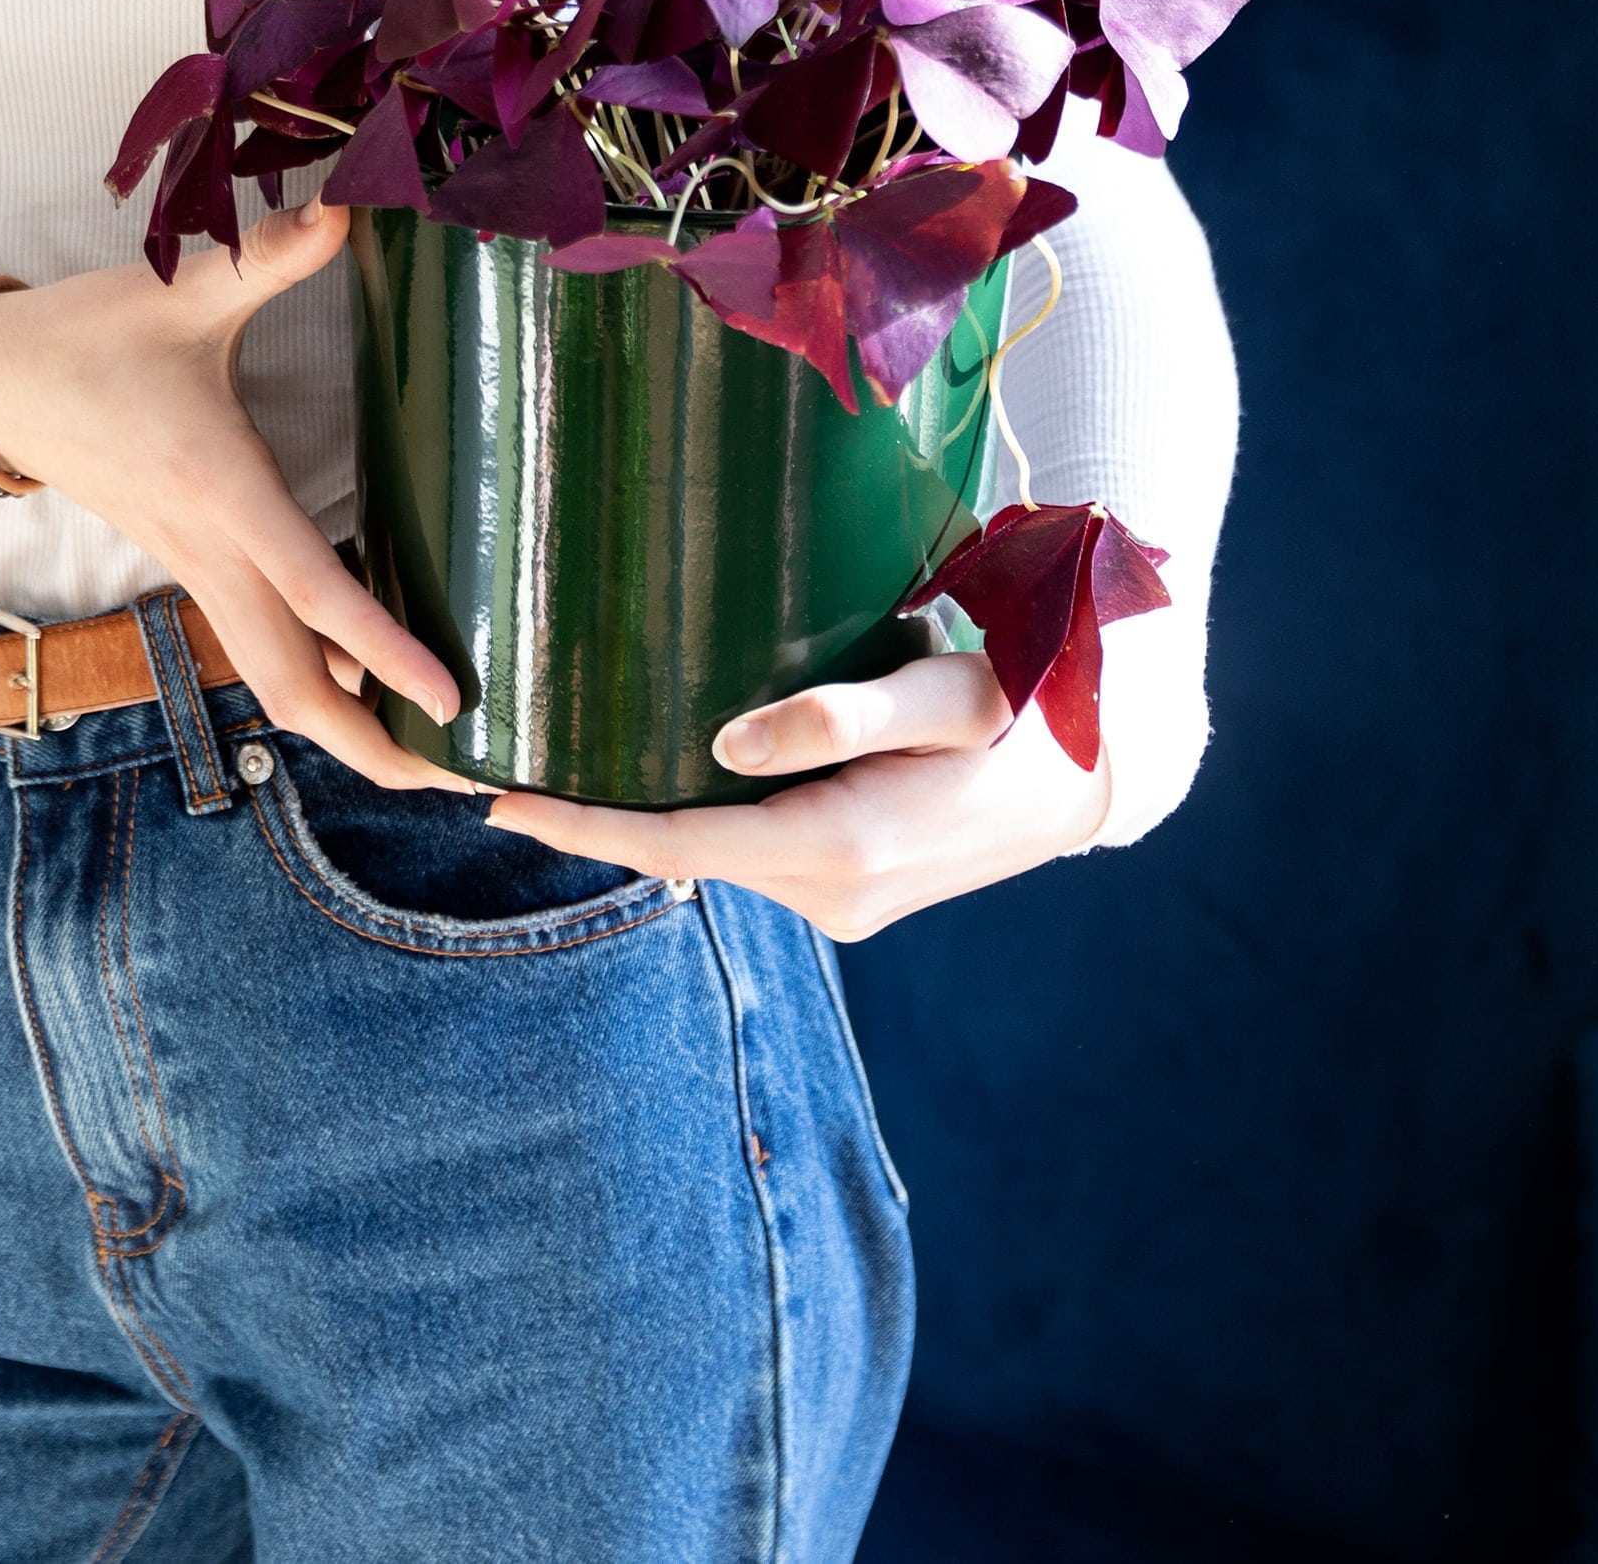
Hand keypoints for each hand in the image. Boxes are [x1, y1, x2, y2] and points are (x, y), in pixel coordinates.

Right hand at [0, 201, 473, 792]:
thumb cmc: (87, 338)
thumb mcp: (178, 290)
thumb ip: (269, 254)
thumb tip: (350, 204)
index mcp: (219, 492)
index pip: (316, 588)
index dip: (385, 648)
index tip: (453, 698)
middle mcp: (212, 553)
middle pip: (294, 689)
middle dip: (377, 747)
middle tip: (471, 776)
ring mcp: (201, 571)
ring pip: (279, 683)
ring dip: (352, 726)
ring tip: (442, 752)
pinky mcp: (197, 569)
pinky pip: (268, 648)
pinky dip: (325, 681)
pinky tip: (384, 683)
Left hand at [483, 653, 1112, 940]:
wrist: (1095, 778)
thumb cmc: (1022, 712)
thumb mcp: (941, 694)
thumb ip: (836, 714)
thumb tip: (724, 742)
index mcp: (844, 845)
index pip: (677, 842)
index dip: (583, 827)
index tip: (502, 802)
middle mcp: (834, 893)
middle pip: (685, 851)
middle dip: (601, 816)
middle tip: (514, 760)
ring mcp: (843, 904)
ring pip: (721, 854)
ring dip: (661, 815)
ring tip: (585, 754)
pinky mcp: (852, 894)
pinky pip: (758, 854)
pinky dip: (713, 821)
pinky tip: (686, 774)